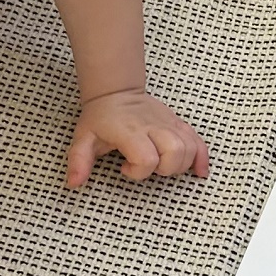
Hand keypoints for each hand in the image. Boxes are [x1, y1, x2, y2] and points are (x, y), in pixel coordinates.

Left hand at [68, 90, 208, 187]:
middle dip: (165, 169)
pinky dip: (202, 158)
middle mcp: (153, 126)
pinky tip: (199, 172)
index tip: (124, 167)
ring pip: (189, 147)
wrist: (116, 91)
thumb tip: (74, 183)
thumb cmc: (100, 118)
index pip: (147, 158)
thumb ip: (78, 161)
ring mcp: (168, 124)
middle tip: (149, 167)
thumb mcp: (83, 138)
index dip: (137, 171)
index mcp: (130, 131)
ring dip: (181, 164)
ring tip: (163, 165)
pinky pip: (199, 141)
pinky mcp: (178, 124)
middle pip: (174, 152)